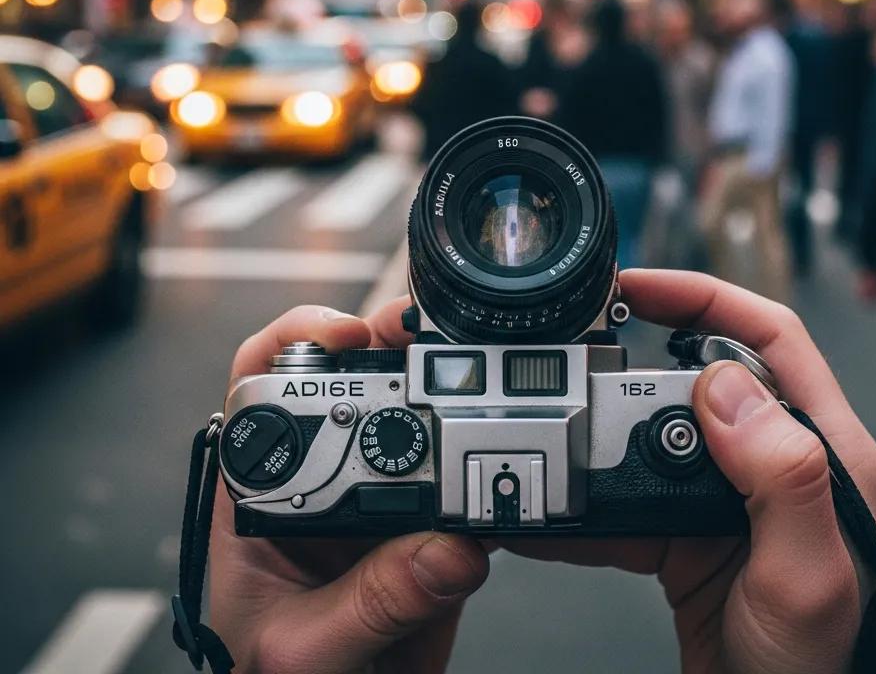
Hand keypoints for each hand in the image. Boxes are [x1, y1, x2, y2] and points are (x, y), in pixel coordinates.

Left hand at [209, 306, 488, 673]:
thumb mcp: (301, 651)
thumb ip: (369, 604)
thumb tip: (446, 551)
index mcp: (269, 491)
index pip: (266, 383)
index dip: (302, 339)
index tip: (346, 335)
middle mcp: (328, 480)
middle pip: (354, 381)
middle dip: (390, 344)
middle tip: (420, 336)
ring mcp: (386, 502)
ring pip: (419, 421)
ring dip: (451, 396)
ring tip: (475, 388)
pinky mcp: (435, 531)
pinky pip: (469, 487)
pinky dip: (495, 473)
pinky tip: (508, 465)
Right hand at [509, 269, 875, 673]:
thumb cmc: (825, 672)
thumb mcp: (808, 576)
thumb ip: (779, 475)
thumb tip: (724, 385)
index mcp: (819, 448)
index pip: (769, 336)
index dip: (705, 297)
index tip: (638, 288)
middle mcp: (772, 461)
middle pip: (694, 380)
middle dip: (628, 372)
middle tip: (574, 374)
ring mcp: (726, 498)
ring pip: (650, 436)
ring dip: (597, 441)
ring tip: (553, 445)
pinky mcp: (686, 533)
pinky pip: (626, 497)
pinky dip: (585, 503)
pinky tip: (553, 512)